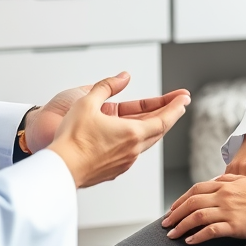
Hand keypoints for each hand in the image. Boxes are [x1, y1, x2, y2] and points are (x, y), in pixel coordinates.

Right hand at [47, 72, 189, 187]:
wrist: (60, 169)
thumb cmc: (72, 139)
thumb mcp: (87, 102)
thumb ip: (107, 86)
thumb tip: (122, 76)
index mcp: (131, 133)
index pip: (163, 120)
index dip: (175, 108)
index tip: (185, 99)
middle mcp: (132, 150)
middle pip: (158, 131)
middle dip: (170, 115)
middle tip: (179, 104)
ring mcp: (125, 162)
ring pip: (146, 141)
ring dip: (154, 127)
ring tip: (158, 116)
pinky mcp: (115, 170)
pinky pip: (133, 151)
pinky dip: (139, 138)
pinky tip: (133, 134)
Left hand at [162, 174, 245, 244]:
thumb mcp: (243, 180)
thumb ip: (226, 179)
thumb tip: (213, 180)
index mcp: (223, 185)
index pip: (195, 190)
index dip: (180, 200)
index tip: (172, 209)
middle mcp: (223, 196)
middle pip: (191, 203)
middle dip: (175, 214)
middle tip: (166, 224)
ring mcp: (228, 211)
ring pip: (197, 217)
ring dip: (181, 226)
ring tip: (172, 235)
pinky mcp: (234, 226)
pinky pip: (211, 231)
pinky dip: (197, 237)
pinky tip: (190, 241)